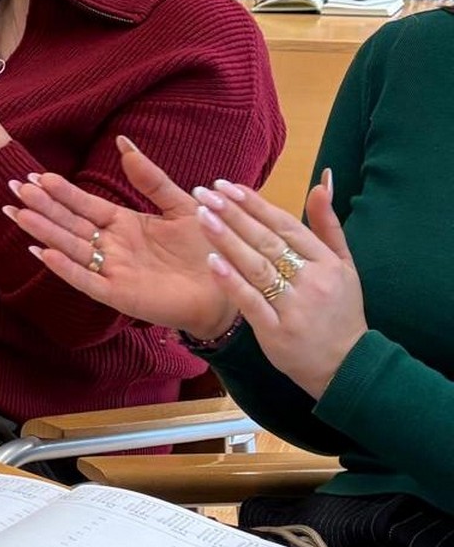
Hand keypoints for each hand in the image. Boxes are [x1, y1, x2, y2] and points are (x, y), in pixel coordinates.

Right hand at [7, 135, 239, 335]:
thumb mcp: (180, 204)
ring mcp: (114, 271)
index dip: (60, 191)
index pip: (84, 204)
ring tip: (18, 214)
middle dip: (41, 207)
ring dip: (44, 231)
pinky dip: (65, 268)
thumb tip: (122, 143)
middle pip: (69, 223)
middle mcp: (112, 246)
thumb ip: (150, 178)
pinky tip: (43, 252)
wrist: (234, 282)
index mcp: (124, 224)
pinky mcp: (120, 294)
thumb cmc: (210, 247)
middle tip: (14, 188)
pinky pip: (86, 280)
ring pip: (71, 247)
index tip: (36, 176)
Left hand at [197, 174, 365, 398]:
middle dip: (235, 215)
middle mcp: (313, 282)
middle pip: (268, 243)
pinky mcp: (276, 332)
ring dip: (227, 240)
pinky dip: (231, 282)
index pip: (287, 226)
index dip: (256, 204)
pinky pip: (251, 302)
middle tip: (205, 192)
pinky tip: (211, 261)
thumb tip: (322, 181)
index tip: (228, 185)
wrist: (345, 365)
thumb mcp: (344, 265)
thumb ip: (328, 225)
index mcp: (327, 263)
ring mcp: (295, 308)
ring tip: (202, 216)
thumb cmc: (339, 310)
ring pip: (257, 268)